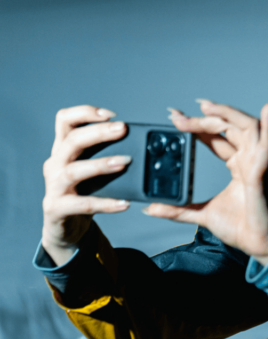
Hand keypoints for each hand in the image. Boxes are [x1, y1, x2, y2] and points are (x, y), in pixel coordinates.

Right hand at [41, 106, 132, 266]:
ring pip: (74, 170)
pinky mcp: (57, 208)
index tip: (112, 115)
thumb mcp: (93, 169)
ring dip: (100, 164)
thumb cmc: (84, 191)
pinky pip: (82, 204)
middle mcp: (55, 163)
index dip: (85, 112)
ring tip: (125, 162)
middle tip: (123, 129)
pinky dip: (105, 203)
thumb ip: (108, 153)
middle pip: (72, 141)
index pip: (65, 120)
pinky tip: (124, 203)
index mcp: (63, 149)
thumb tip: (143, 143)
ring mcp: (53, 186)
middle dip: (98, 133)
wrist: (65, 226)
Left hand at [145, 100, 267, 263]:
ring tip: (205, 106)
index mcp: (238, 165)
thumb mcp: (201, 214)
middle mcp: (249, 159)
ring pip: (246, 126)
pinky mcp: (262, 171)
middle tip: (178, 116)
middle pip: (229, 127)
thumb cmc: (240, 228)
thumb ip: (178, 209)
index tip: (175, 118)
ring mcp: (257, 162)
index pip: (217, 137)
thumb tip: (150, 208)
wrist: (257, 244)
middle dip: (204, 117)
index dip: (198, 125)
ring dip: (226, 113)